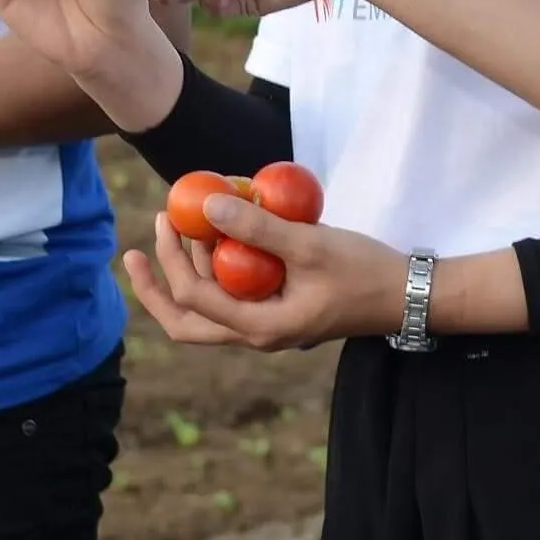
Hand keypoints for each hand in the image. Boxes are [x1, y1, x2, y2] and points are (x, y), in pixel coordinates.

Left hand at [122, 193, 407, 351]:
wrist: (405, 294)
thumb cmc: (362, 270)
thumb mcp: (309, 243)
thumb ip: (258, 228)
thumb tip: (207, 204)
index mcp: (259, 328)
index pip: (193, 298)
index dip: (170, 259)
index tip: (166, 216)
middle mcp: (256, 335)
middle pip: (186, 322)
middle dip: (155, 287)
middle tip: (134, 250)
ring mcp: (266, 326)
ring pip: (206, 312)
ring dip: (186, 273)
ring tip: (181, 227)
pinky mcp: (277, 312)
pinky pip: (231, 297)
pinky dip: (216, 271)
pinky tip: (220, 237)